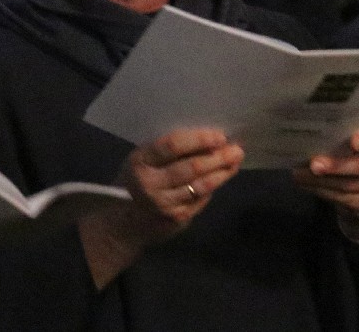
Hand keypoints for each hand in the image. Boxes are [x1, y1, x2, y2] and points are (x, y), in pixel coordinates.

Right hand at [79, 128, 242, 287]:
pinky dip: (213, 187)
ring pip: (200, 186)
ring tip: (235, 161)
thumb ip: (166, 152)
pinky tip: (223, 177)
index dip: (198, 139)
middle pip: (191, 167)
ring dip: (222, 173)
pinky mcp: (176, 219)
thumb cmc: (135, 181)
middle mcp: (150, 184)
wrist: (121, 224)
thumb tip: (206, 140)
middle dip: (217, 157)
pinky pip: (200, 199)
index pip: (171, 146)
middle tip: (236, 148)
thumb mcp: (142, 161)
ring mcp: (164, 204)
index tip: (219, 135)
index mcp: (140, 162)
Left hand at [293, 126, 358, 242]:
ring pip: (349, 185)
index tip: (353, 141)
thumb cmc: (356, 155)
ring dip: (322, 181)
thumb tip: (310, 136)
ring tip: (300, 175)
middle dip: (337, 166)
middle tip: (314, 164)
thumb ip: (342, 138)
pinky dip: (321, 191)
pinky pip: (343, 198)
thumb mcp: (355, 143)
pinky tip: (307, 185)